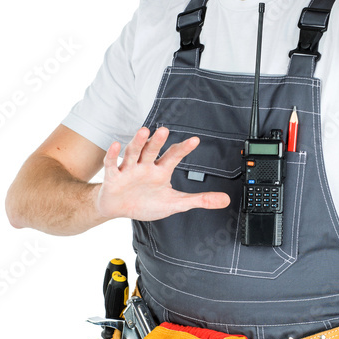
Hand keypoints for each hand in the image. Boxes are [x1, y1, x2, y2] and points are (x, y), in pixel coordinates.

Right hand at [95, 127, 230, 221]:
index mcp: (160, 171)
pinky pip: (112, 164)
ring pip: (134, 153)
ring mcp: (129, 170)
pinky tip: (115, 145)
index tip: (195, 140)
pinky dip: (113, 155)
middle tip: (165, 130)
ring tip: (144, 131)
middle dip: (158, 141)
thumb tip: (225, 199)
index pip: (173, 156)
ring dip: (138, 142)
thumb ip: (200, 200)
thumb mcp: (175, 203)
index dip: (183, 149)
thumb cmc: (146, 202)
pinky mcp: (114, 176)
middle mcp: (146, 166)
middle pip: (153, 150)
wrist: (119, 208)